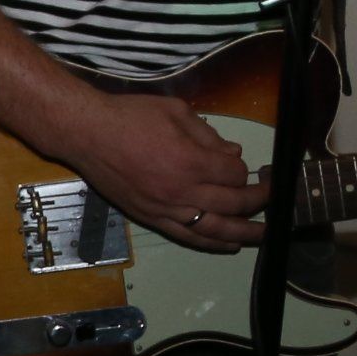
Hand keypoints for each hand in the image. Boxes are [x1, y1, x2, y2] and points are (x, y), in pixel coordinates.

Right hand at [61, 93, 263, 253]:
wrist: (86, 134)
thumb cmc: (129, 116)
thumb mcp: (175, 111)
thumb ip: (208, 134)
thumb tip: (232, 154)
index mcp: (191, 160)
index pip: (235, 175)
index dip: (246, 171)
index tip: (247, 166)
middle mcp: (182, 190)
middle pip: (233, 203)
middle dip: (257, 200)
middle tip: (271, 196)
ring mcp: (166, 208)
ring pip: (214, 229)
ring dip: (244, 233)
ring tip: (263, 234)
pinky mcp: (150, 218)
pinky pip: (187, 237)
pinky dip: (211, 243)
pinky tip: (228, 244)